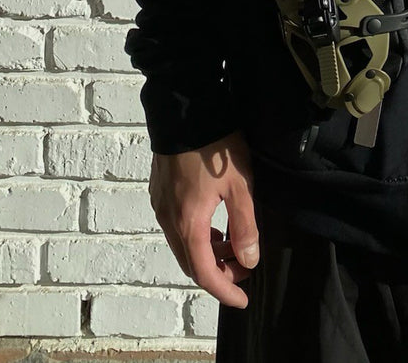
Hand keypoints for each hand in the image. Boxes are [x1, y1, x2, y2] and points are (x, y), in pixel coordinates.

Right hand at [148, 129, 258, 309]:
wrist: (185, 108)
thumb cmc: (217, 146)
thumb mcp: (240, 184)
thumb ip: (245, 225)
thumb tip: (248, 261)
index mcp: (188, 223)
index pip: (204, 273)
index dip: (224, 291)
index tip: (242, 299)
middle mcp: (168, 220)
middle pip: (191, 262)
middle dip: (217, 273)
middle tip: (243, 269)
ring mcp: (161, 206)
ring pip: (183, 245)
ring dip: (207, 253)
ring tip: (233, 246)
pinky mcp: (159, 192)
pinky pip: (176, 228)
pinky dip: (196, 236)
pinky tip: (214, 225)